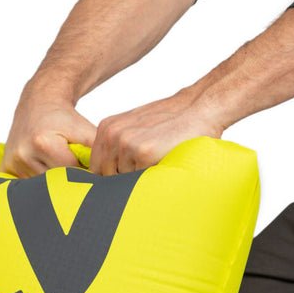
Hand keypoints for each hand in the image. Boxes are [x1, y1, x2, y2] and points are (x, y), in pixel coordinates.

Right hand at [0, 88, 97, 178]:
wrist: (38, 103)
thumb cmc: (64, 118)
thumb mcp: (85, 130)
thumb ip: (98, 152)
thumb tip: (108, 179)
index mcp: (43, 143)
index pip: (70, 172)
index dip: (83, 174)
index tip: (90, 173)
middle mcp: (24, 153)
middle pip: (55, 182)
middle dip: (69, 180)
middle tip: (78, 174)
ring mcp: (12, 162)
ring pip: (41, 187)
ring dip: (53, 183)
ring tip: (60, 171)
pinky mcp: (5, 168)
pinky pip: (27, 185)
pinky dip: (38, 183)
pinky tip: (45, 172)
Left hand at [89, 87, 222, 175]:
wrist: (198, 109)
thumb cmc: (170, 124)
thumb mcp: (135, 129)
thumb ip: (117, 148)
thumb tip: (104, 179)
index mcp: (106, 129)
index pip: (95, 168)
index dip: (108, 178)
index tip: (122, 182)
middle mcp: (112, 135)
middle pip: (106, 177)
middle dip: (121, 183)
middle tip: (144, 175)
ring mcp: (126, 144)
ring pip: (123, 181)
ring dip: (137, 182)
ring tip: (156, 166)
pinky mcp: (143, 153)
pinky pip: (140, 180)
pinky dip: (151, 180)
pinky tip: (164, 165)